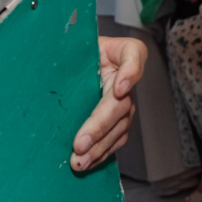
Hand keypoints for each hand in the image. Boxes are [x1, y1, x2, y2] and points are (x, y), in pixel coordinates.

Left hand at [72, 35, 145, 170]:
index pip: (133, 58)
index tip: (119, 88)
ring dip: (98, 148)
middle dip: (99, 127)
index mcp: (125, 52)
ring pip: (118, 128)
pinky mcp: (119, 120)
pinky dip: (100, 154)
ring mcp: (125, 102)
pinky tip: (87, 163)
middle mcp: (128, 79)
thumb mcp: (78, 39)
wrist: (78, 59)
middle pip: (120, 105)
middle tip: (80, 145)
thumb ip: (76, 44)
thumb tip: (68, 63)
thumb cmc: (78, 47)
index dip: (129, 74)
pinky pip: (114, 140)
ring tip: (80, 161)